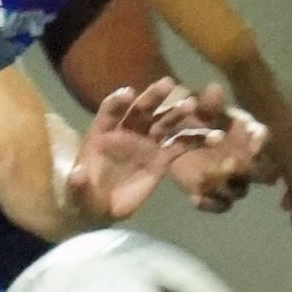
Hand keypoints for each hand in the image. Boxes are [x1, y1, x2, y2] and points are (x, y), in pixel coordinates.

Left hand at [65, 76, 228, 225]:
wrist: (101, 208)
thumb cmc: (85, 196)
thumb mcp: (77, 193)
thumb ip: (77, 184)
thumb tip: (77, 175)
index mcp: (102, 133)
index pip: (109, 111)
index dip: (117, 102)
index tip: (128, 93)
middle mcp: (126, 131)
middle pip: (140, 109)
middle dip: (153, 97)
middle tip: (168, 83)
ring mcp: (146, 143)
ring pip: (164, 122)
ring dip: (178, 113)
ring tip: (193, 105)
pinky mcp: (161, 158)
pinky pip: (181, 145)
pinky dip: (197, 140)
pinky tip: (214, 136)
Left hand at [169, 88, 271, 211]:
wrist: (172, 132)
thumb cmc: (193, 114)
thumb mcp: (199, 106)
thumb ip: (208, 102)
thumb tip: (215, 89)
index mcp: (248, 136)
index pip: (263, 139)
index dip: (261, 140)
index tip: (255, 134)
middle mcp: (247, 159)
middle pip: (262, 172)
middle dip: (252, 170)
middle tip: (233, 163)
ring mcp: (232, 178)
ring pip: (239, 190)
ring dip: (227, 187)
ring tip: (211, 180)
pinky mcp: (214, 192)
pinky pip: (220, 205)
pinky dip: (210, 204)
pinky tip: (195, 197)